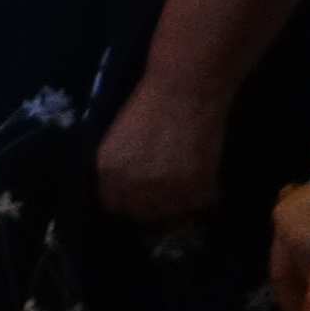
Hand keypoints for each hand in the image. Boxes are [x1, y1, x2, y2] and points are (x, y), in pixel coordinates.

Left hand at [98, 76, 230, 224]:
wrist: (183, 93)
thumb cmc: (148, 107)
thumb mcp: (115, 142)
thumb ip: (115, 171)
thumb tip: (119, 197)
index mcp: (107, 173)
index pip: (112, 208)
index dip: (127, 206)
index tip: (139, 202)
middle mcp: (132, 187)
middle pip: (141, 218)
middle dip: (152, 210)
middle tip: (165, 196)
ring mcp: (165, 191)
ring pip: (171, 217)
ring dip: (177, 207)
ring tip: (184, 188)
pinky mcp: (196, 189)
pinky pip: (198, 207)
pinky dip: (202, 196)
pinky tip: (201, 178)